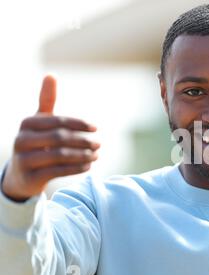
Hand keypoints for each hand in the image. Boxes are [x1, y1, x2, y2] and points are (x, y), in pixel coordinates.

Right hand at [1, 75, 100, 201]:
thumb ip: (46, 101)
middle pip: (60, 138)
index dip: (79, 124)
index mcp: (27, 123)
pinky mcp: (30, 177)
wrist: (20, 176)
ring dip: (83, 155)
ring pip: (60, 156)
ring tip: (96, 155)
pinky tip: (88, 166)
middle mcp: (22, 140)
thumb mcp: (39, 122)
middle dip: (83, 141)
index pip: (58, 121)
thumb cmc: (35, 143)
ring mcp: (24, 160)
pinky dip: (76, 168)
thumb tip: (51, 75)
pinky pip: (58, 171)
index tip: (95, 128)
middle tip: (99, 144)